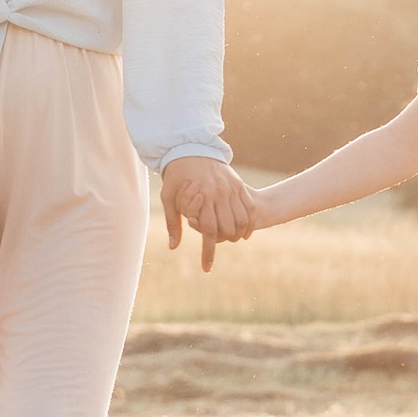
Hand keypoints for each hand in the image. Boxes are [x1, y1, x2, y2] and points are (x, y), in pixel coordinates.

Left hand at [161, 156, 257, 275]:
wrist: (191, 148)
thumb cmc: (176, 176)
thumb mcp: (168, 198)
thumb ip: (173, 223)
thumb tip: (173, 247)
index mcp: (202, 198)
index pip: (207, 232)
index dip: (208, 252)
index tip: (207, 268)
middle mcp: (219, 194)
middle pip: (227, 228)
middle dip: (224, 242)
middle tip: (217, 247)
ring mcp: (231, 189)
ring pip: (241, 220)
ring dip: (238, 234)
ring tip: (232, 240)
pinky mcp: (238, 185)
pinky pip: (248, 208)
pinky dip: (249, 223)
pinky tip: (245, 232)